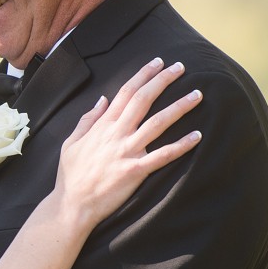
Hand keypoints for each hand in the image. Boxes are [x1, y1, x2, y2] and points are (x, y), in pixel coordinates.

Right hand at [53, 57, 201, 228]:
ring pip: (158, 123)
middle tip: (181, 67)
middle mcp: (116, 134)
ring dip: (179, 107)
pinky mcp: (135, 171)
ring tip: (197, 95)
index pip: (126, 92)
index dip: (144, 74)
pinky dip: (181, 146)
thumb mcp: (71, 143)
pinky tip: (197, 136)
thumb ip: (88, 120)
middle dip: (163, 80)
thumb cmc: (70, 177)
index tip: (158, 62)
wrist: (71, 206)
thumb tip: (102, 99)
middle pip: (144, 99)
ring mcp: (127, 152)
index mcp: (103, 125)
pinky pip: (163, 156)